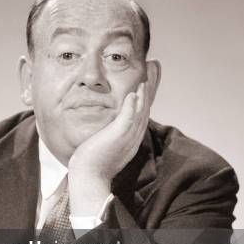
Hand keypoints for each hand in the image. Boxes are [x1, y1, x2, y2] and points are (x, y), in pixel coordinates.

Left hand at [68, 79, 151, 215]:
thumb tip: (107, 126)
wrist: (88, 177)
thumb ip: (109, 132)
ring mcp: (127, 137)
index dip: (147, 95)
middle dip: (152, 86)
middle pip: (146, 107)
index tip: (149, 79)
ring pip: (141, 110)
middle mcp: (133, 137)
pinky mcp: (118, 137)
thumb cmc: (92, 163)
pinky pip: (128, 118)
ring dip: (146, 90)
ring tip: (149, 72)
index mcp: (131, 138)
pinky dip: (132, 105)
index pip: (142, 112)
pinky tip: (134, 93)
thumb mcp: (104, 143)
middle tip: (156, 66)